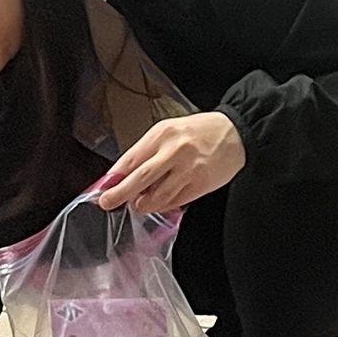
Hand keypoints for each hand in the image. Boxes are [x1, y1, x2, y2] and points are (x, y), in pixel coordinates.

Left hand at [97, 113, 245, 213]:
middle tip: (107, 202)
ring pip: (157, 196)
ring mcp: (188, 170)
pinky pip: (175, 202)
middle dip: (120, 194)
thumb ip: (147, 150)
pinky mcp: (200, 185)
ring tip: (137, 203)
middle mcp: (174, 151)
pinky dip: (163, 206)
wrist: (235, 133)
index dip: (115, 176)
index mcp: (162, 134)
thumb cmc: (199, 131)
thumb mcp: (169, 130)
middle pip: (140, 178)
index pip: (131, 159)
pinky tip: (158, 204)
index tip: (103, 187)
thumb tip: (124, 174)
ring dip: (143, 204)